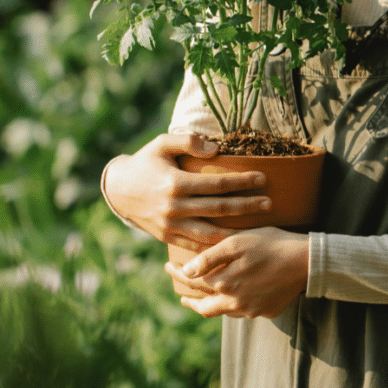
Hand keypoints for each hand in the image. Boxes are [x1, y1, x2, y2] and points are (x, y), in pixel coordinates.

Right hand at [103, 133, 271, 249]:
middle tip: (269, 203)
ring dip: (236, 231)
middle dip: (247, 206)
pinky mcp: (167, 237)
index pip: (217, 184)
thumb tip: (215, 148)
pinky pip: (196, 246)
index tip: (262, 178)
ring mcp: (171, 225)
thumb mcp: (162, 144)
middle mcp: (175, 207)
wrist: (118, 190)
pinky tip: (233, 243)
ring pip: (211, 233)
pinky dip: (216, 246)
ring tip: (258, 227)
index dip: (242, 181)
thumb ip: (188, 141)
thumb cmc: (145, 162)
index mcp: (176, 182)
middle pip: (219, 209)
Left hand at [165, 226, 309, 318]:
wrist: (306, 261)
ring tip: (201, 297)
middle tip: (179, 292)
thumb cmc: (270, 244)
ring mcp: (251, 310)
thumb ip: (210, 258)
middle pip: (204, 306)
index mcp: (225, 283)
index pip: (192, 281)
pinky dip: (232, 304)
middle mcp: (235, 302)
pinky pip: (243, 311)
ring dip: (209, 304)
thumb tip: (186, 271)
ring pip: (222, 311)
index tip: (167, 266)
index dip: (177, 273)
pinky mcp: (265, 311)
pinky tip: (232, 295)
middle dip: (189, 297)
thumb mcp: (237, 242)